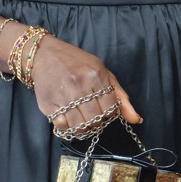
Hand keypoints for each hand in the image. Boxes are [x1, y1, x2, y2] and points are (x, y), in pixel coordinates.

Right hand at [26, 33, 141, 136]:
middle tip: (92, 113)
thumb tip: (136, 119)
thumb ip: (120, 95)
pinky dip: (68, 125)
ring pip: (80, 125)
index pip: (111, 108)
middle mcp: (79, 85)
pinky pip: (63, 125)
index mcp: (96, 75)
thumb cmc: (77, 64)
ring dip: (83, 126)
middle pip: (96, 118)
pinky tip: (69, 116)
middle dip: (97, 120)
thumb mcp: (102, 72)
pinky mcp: (47, 104)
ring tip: (81, 117)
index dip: (110, 112)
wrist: (45, 55)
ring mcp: (62, 95)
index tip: (104, 108)